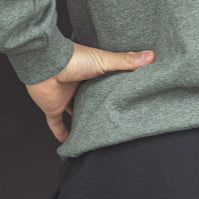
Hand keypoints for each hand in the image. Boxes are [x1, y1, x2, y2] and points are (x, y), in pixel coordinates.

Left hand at [25, 41, 153, 143]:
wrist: (47, 65)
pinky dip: (61, 134)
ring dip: (83, 121)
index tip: (126, 98)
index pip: (104, 83)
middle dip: (99, 108)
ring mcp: (65, 97)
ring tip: (97, 133)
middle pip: (91, 99)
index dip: (114, 90)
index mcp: (90, 73)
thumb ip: (126, 61)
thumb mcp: (105, 60)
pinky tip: (69, 143)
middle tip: (114, 119)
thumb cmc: (74, 59)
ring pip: (76, 112)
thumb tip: (152, 56)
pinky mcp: (54, 108)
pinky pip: (56, 124)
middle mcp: (78, 86)